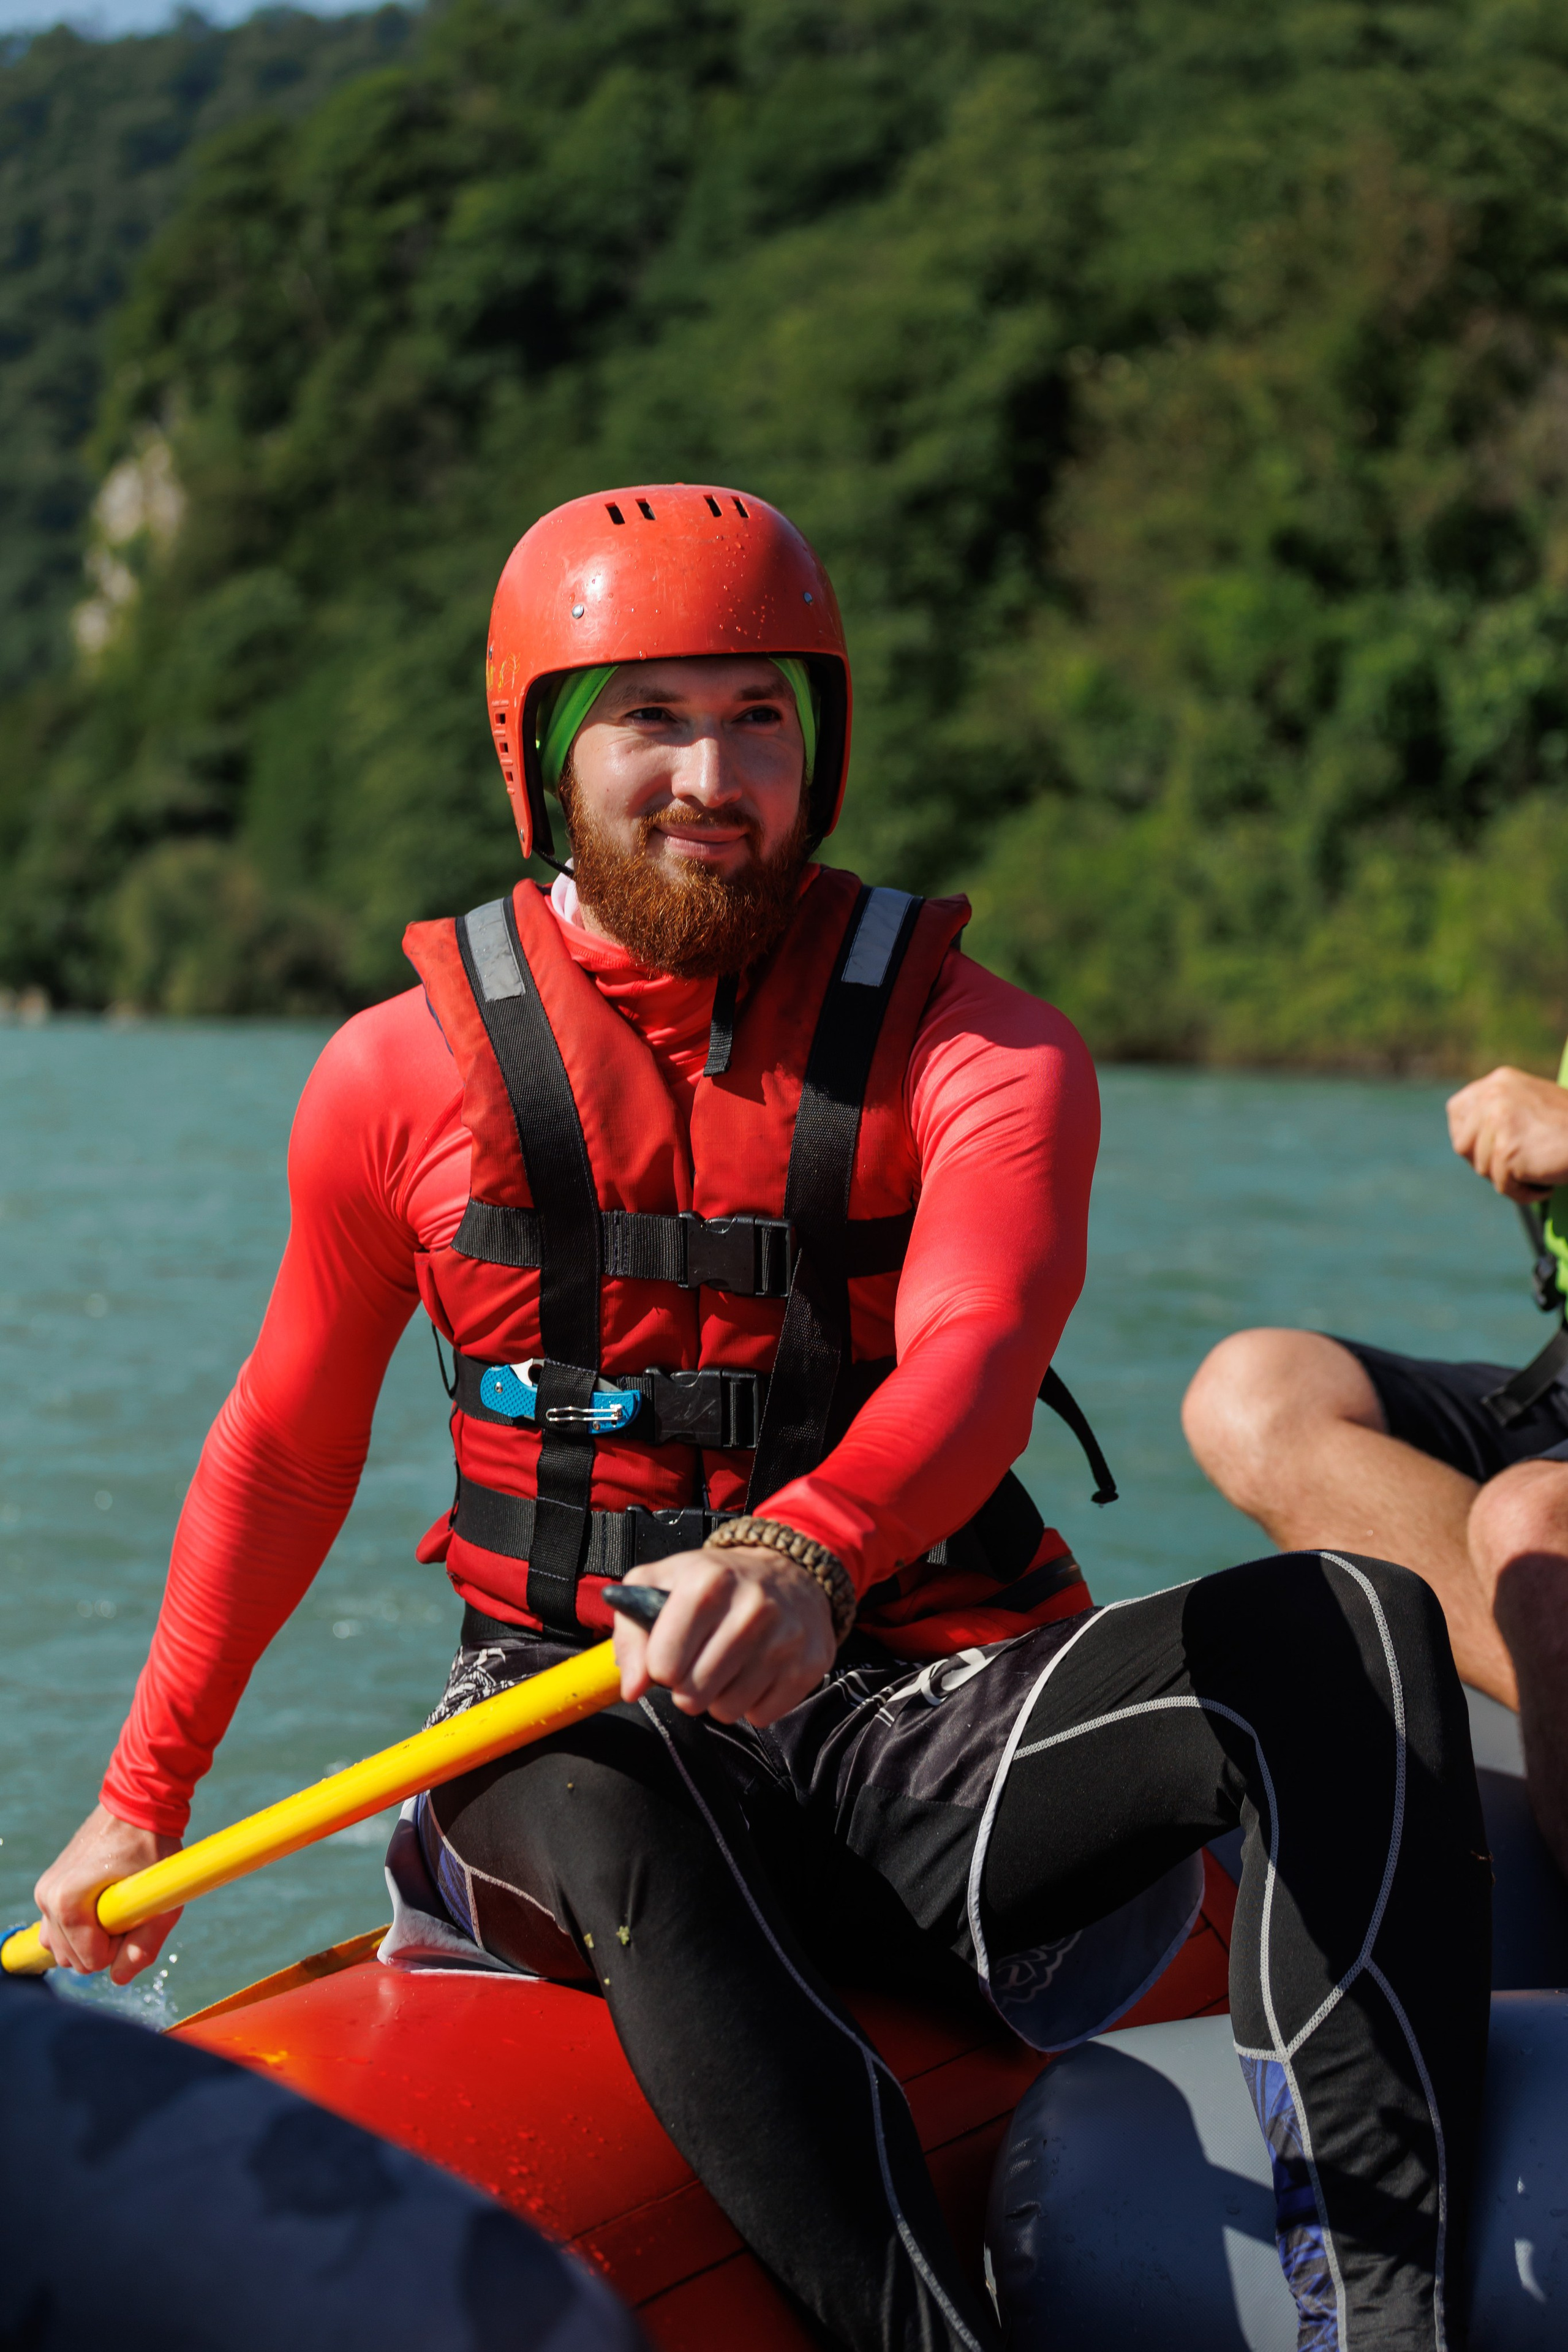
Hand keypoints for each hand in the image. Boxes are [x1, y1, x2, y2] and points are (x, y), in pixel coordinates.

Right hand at [34, 1802, 181, 1982]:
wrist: (140, 1805)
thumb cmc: (154, 1850)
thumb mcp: (161, 1901)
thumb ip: (144, 1946)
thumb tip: (120, 1978)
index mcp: (67, 1902)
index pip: (90, 1961)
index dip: (120, 1946)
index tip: (136, 1916)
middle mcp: (48, 1898)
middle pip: (72, 1959)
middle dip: (104, 1944)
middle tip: (130, 1908)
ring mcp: (45, 1892)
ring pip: (63, 1947)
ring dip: (92, 1936)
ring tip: (117, 1902)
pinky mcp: (50, 1887)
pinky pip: (59, 1929)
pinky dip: (81, 1926)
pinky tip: (104, 1899)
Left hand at [612, 1546, 836, 1727]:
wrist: (790, 1572)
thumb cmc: (718, 1582)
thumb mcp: (661, 1583)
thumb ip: (631, 1632)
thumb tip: (632, 1688)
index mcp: (707, 1583)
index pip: (662, 1664)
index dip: (659, 1666)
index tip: (670, 1653)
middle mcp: (751, 1609)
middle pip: (692, 1695)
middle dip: (687, 1687)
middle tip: (698, 1663)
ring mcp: (784, 1639)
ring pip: (727, 1710)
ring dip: (720, 1696)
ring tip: (728, 1664)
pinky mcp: (808, 1665)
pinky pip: (761, 1716)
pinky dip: (753, 1702)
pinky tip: (755, 1671)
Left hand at [1447, 1067, 1567, 1200]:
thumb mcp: (1529, 1107)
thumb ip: (1499, 1114)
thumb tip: (1465, 1142)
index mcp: (1498, 1081)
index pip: (1457, 1110)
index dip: (1468, 1137)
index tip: (1487, 1150)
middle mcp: (1494, 1095)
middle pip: (1463, 1145)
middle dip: (1487, 1162)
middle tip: (1520, 1164)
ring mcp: (1498, 1121)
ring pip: (1482, 1168)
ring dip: (1510, 1178)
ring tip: (1540, 1168)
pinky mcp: (1507, 1149)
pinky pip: (1503, 1185)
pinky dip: (1525, 1192)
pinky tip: (1546, 1181)